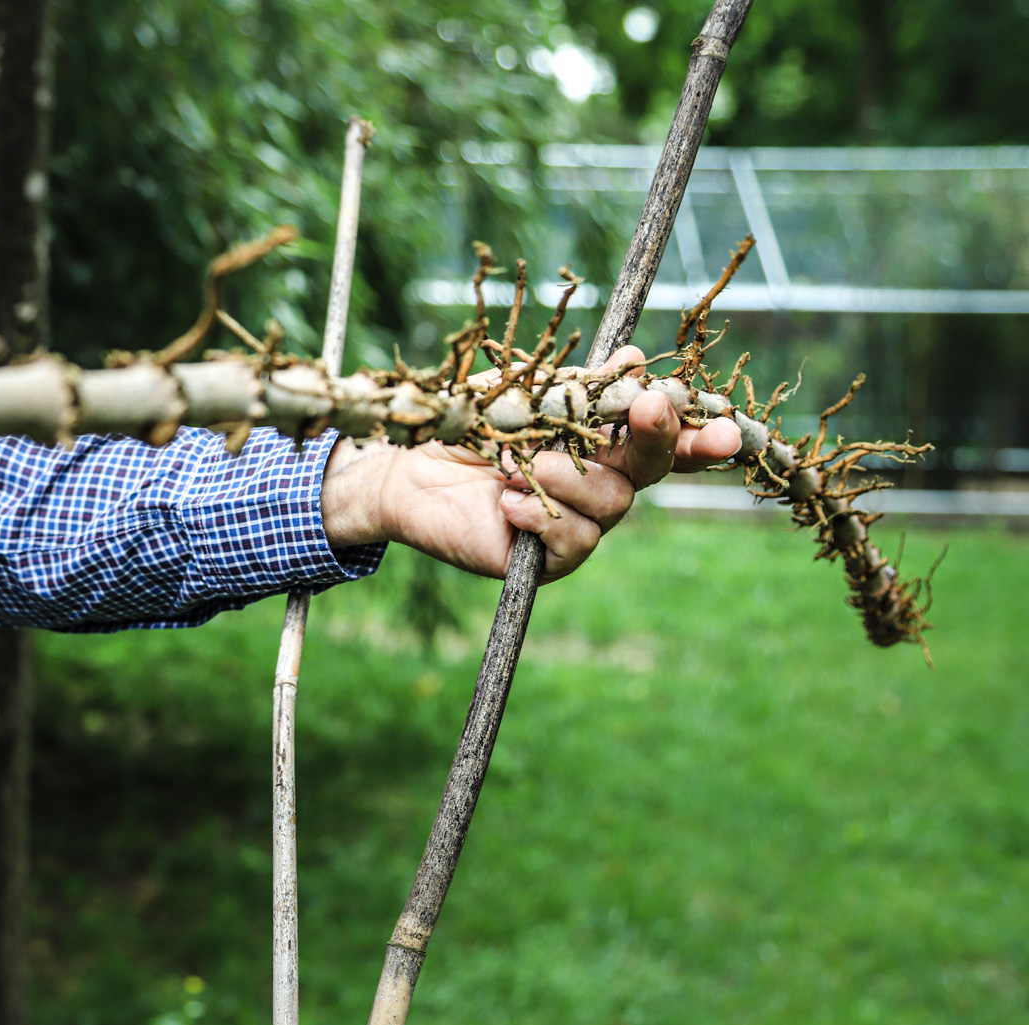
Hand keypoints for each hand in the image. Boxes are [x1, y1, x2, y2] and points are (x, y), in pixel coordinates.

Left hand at [321, 346, 740, 581]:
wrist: (405, 464)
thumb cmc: (468, 422)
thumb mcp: (525, 390)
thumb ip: (579, 383)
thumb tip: (634, 359)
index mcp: (603, 440)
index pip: (664, 439)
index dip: (697, 434)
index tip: (722, 426)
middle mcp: (599, 484)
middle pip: (651, 470)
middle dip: (655, 440)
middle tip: (645, 413)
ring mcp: (575, 525)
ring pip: (611, 506)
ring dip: (570, 478)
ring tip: (519, 465)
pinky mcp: (543, 562)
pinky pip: (572, 545)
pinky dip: (543, 518)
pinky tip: (509, 503)